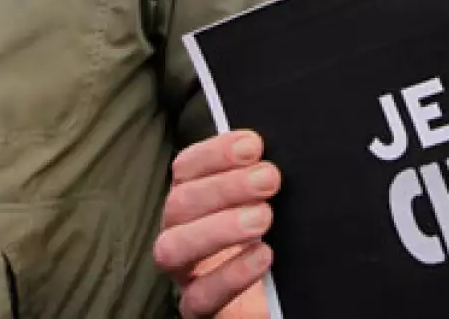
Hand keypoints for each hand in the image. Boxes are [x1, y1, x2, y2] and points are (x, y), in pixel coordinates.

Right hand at [154, 131, 280, 317]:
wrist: (276, 299)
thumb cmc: (273, 241)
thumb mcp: (265, 205)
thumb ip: (262, 180)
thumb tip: (273, 154)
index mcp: (195, 201)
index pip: (187, 168)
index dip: (215, 152)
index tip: (253, 146)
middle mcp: (182, 233)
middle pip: (180, 203)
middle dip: (225, 187)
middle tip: (269, 180)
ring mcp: (185, 273)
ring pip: (173, 248)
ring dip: (218, 228)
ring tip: (262, 219)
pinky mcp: (199, 309)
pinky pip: (198, 298)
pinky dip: (230, 275)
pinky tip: (262, 256)